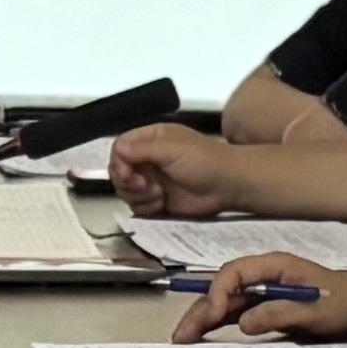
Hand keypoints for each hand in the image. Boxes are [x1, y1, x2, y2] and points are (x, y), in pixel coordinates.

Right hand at [105, 124, 236, 219]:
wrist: (229, 186)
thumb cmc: (203, 161)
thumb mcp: (171, 149)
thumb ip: (142, 149)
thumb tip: (117, 150)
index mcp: (151, 140)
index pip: (120, 148)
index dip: (118, 162)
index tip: (127, 173)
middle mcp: (148, 159)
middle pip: (118, 171)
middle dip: (127, 182)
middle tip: (144, 186)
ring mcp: (152, 181)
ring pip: (126, 191)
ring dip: (138, 196)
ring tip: (159, 195)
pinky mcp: (157, 201)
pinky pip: (138, 207)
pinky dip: (146, 207)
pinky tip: (161, 204)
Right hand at [171, 253, 346, 343]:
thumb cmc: (342, 302)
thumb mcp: (315, 311)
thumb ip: (279, 313)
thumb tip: (243, 323)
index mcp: (273, 266)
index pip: (235, 273)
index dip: (218, 292)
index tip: (213, 315)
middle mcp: (262, 275)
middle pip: (222, 288)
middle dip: (200, 309)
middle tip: (182, 333)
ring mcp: (260, 290)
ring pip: (223, 301)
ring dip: (202, 317)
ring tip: (182, 338)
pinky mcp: (262, 305)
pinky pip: (233, 312)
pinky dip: (216, 323)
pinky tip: (201, 335)